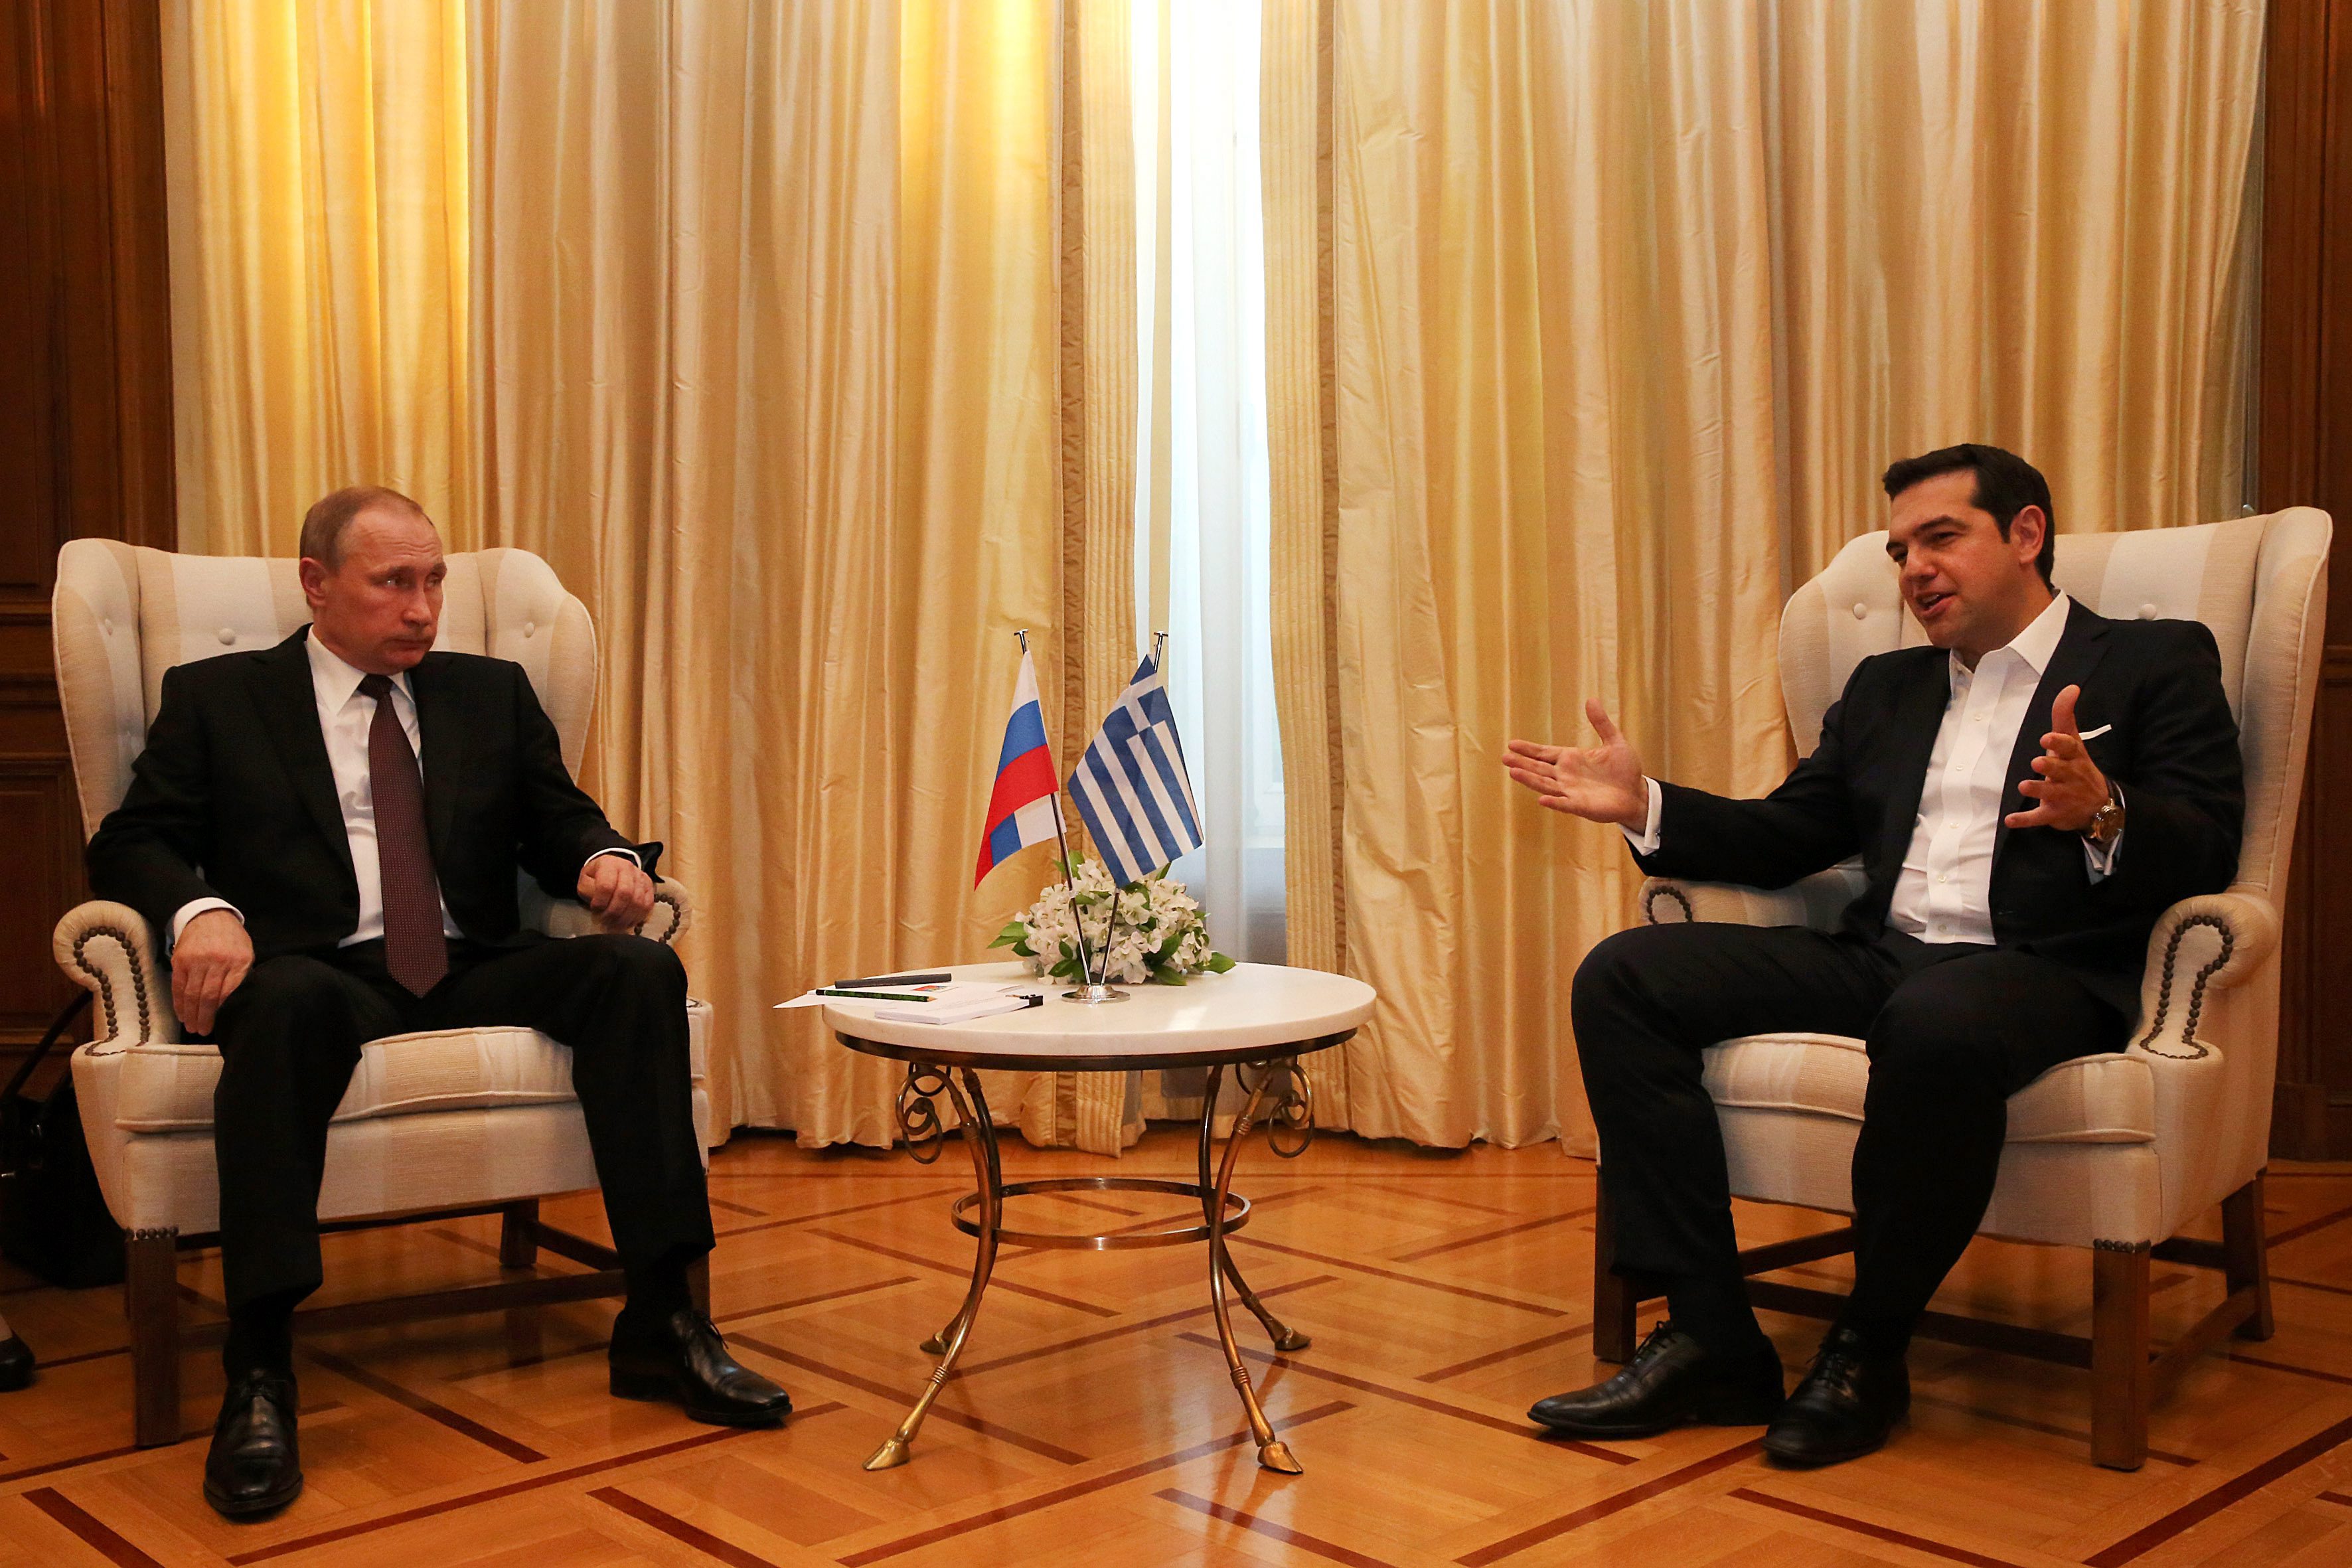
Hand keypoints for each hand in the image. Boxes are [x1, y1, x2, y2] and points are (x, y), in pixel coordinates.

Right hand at [173, 909, 252, 1036]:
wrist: (208, 916)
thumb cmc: (232, 939)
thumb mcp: (246, 954)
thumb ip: (241, 977)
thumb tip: (235, 1004)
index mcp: (239, 961)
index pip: (229, 993)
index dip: (223, 1012)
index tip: (221, 1025)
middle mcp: (217, 961)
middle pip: (209, 997)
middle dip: (205, 1018)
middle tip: (204, 1031)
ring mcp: (196, 960)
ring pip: (192, 994)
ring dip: (191, 1014)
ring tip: (193, 1027)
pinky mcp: (180, 961)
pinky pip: (178, 987)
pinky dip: (179, 1003)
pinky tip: (182, 1014)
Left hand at [578, 853, 655, 932]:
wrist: (611, 870)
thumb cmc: (596, 878)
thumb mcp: (585, 881)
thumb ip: (589, 892)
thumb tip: (599, 906)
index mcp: (608, 864)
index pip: (606, 886)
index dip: (600, 902)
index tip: (595, 910)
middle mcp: (627, 867)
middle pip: (625, 893)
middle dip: (614, 912)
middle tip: (606, 921)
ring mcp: (640, 876)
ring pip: (638, 901)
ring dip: (625, 917)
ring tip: (615, 925)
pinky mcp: (649, 886)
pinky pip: (647, 905)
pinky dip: (637, 917)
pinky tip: (627, 922)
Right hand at [1504, 700, 1649, 829]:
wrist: (1637, 794)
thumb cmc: (1624, 770)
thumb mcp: (1614, 741)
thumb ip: (1601, 723)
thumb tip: (1591, 699)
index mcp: (1570, 759)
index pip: (1544, 753)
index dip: (1528, 749)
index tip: (1511, 744)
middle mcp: (1566, 775)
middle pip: (1539, 768)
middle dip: (1522, 763)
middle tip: (1504, 757)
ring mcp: (1571, 791)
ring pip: (1546, 785)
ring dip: (1530, 779)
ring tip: (1514, 772)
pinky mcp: (1581, 806)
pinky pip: (1565, 804)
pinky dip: (1554, 802)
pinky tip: (1542, 800)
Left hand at [2005, 684, 2110, 832]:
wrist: (2100, 805)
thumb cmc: (2077, 767)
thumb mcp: (2073, 742)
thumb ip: (2065, 716)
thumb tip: (2071, 687)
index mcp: (2073, 757)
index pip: (2069, 747)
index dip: (2058, 743)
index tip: (2046, 738)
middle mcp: (2069, 776)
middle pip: (2059, 770)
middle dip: (2049, 767)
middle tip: (2037, 763)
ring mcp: (2062, 796)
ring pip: (2048, 793)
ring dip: (2036, 790)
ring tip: (2024, 786)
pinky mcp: (2054, 814)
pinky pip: (2038, 818)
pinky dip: (2024, 821)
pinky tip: (2009, 820)